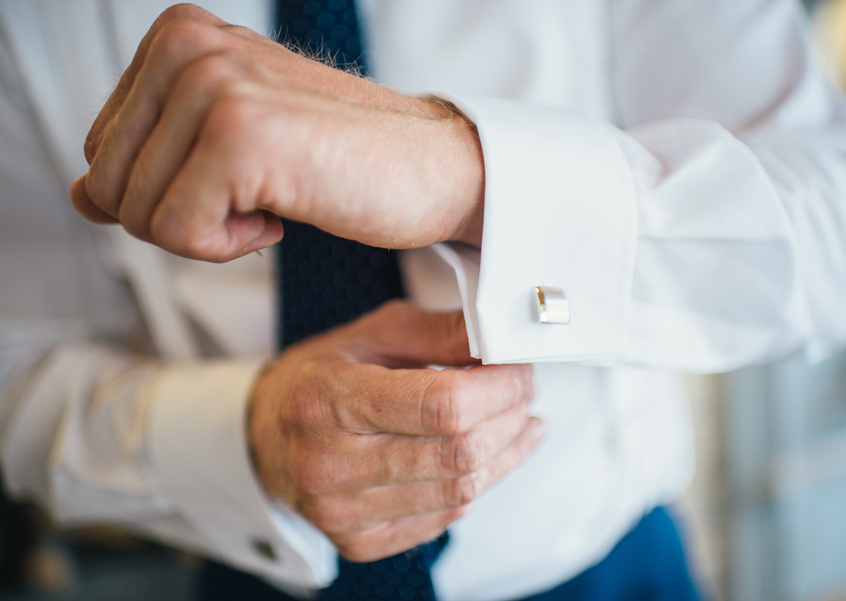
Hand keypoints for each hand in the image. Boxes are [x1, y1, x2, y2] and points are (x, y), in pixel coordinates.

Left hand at [70, 4, 484, 261]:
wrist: (432, 169)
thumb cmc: (343, 160)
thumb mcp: (228, 150)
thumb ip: (150, 161)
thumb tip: (82, 197)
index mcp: (179, 36)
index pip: (100, 149)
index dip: (166, 190)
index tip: (239, 177)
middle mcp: (188, 46)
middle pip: (107, 183)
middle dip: (179, 216)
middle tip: (256, 195)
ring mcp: (214, 84)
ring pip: (137, 213)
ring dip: (210, 233)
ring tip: (275, 198)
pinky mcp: (241, 136)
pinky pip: (179, 233)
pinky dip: (231, 246)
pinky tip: (283, 213)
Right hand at [248, 301, 543, 561]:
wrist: (266, 437)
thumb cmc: (321, 379)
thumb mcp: (374, 334)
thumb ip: (440, 333)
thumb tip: (500, 338)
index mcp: (327, 399)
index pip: (442, 406)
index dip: (498, 389)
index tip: (519, 371)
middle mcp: (328, 464)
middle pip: (458, 452)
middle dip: (509, 418)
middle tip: (523, 394)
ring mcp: (341, 511)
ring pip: (460, 490)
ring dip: (505, 454)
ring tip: (519, 423)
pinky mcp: (358, 542)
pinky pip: (444, 518)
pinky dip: (477, 484)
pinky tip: (488, 457)